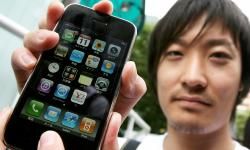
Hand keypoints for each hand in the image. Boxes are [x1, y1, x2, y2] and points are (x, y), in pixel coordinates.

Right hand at [11, 0, 146, 149]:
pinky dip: (23, 58)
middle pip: (60, 27)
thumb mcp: (125, 95)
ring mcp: (49, 65)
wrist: (86, 130)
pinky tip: (31, 62)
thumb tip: (129, 68)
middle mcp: (68, 56)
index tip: (104, 7)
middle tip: (63, 12)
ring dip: (40, 34)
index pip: (92, 31)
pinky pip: (21, 62)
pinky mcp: (32, 79)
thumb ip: (132, 83)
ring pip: (37, 39)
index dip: (98, 15)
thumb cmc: (104, 109)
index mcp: (90, 56)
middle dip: (60, 15)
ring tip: (50, 39)